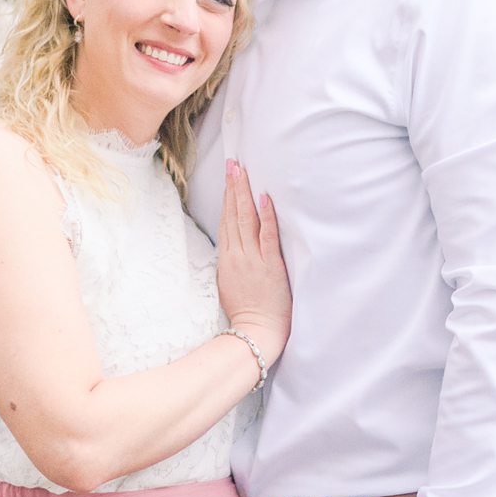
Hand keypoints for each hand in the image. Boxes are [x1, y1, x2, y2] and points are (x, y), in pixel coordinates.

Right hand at [215, 160, 289, 371]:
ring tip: (242, 171)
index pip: (225, 221)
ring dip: (244, 194)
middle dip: (232, 187)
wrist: (254, 333)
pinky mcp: (270, 266)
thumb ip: (231, 262)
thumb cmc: (245, 312)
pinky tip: (264, 198)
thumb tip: (232, 246)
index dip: (227, 198)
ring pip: (246, 220)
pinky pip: (267, 236)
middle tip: (233, 163)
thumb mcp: (228, 284)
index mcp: (227, 260)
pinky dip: (267, 216)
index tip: (228, 177)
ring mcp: (253, 259)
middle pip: (233, 215)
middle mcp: (237, 255)